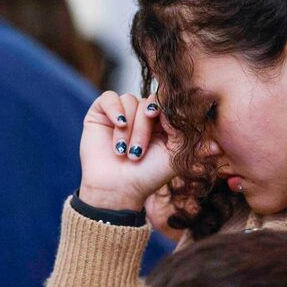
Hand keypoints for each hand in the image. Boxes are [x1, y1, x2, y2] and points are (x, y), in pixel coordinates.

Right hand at [79, 92, 176, 211]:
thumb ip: (185, 130)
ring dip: (127, 128)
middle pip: (147, 102)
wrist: (117, 188)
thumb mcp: (174, 154)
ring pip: (129, 101)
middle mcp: (142, 114)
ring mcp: (122, 112)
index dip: (162, 107)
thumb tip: (184, 107)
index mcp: (162, 122)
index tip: (155, 117)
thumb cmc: (147, 175)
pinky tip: (118, 124)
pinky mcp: (101, 112)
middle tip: (136, 153)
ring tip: (122, 151)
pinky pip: (108, 98)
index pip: (165, 102)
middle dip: (142, 128)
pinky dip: (114, 110)